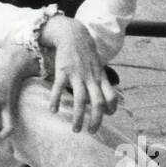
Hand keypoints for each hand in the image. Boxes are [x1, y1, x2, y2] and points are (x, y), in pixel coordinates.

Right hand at [41, 17, 117, 134]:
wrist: (73, 35)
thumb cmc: (86, 54)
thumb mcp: (98, 67)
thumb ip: (102, 82)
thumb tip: (107, 100)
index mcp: (101, 78)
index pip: (111, 97)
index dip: (111, 109)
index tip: (106, 116)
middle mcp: (91, 78)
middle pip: (97, 104)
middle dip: (96, 121)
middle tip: (92, 131)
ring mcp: (77, 75)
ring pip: (80, 100)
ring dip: (78, 117)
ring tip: (75, 129)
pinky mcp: (63, 71)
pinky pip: (59, 88)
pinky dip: (56, 100)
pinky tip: (53, 110)